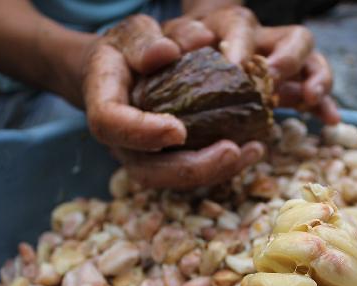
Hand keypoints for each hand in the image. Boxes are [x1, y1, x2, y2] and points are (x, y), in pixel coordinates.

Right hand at [82, 15, 262, 188]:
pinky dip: (221, 167)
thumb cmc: (129, 50)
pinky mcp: (164, 163)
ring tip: (252, 151)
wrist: (124, 70)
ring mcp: (141, 157)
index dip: (142, 131)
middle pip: (145, 170)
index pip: (110, 123)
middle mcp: (119, 140)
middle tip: (232, 151)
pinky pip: (189, 174)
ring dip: (214, 172)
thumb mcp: (133, 33)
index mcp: (104, 102)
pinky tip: (251, 150)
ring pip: (171, 179)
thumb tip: (166, 52)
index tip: (178, 130)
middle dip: (191, 168)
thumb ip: (144, 41)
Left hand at [164, 6, 339, 123]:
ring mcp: (280, 61)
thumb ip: (166, 44)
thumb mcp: (163, 44)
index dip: (242, 45)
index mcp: (229, 26)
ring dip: (316, 78)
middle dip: (289, 59)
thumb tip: (168, 52)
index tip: (238, 66)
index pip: (241, 25)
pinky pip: (313, 89)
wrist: (185, 53)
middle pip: (294, 37)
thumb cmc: (174, 52)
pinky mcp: (288, 83)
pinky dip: (323, 103)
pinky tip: (329, 121)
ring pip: (312, 59)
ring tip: (311, 98)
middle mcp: (262, 40)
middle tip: (274, 80)